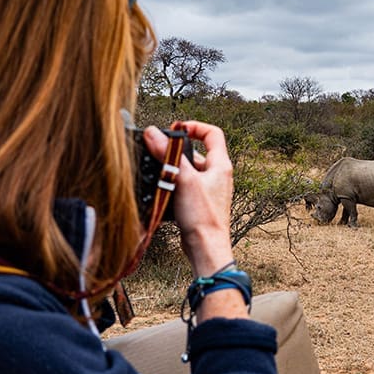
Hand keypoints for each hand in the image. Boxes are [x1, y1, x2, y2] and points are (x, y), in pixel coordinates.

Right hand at [142, 121, 234, 276]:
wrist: (206, 247)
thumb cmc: (203, 217)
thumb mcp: (184, 180)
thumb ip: (168, 155)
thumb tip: (153, 133)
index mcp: (221, 165)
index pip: (212, 134)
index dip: (195, 126)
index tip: (176, 129)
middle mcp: (217, 176)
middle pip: (195, 153)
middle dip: (176, 153)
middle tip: (160, 155)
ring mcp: (209, 190)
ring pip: (187, 172)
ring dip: (173, 172)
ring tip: (162, 177)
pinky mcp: (199, 203)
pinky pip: (184, 188)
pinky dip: (172, 186)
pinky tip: (163, 192)